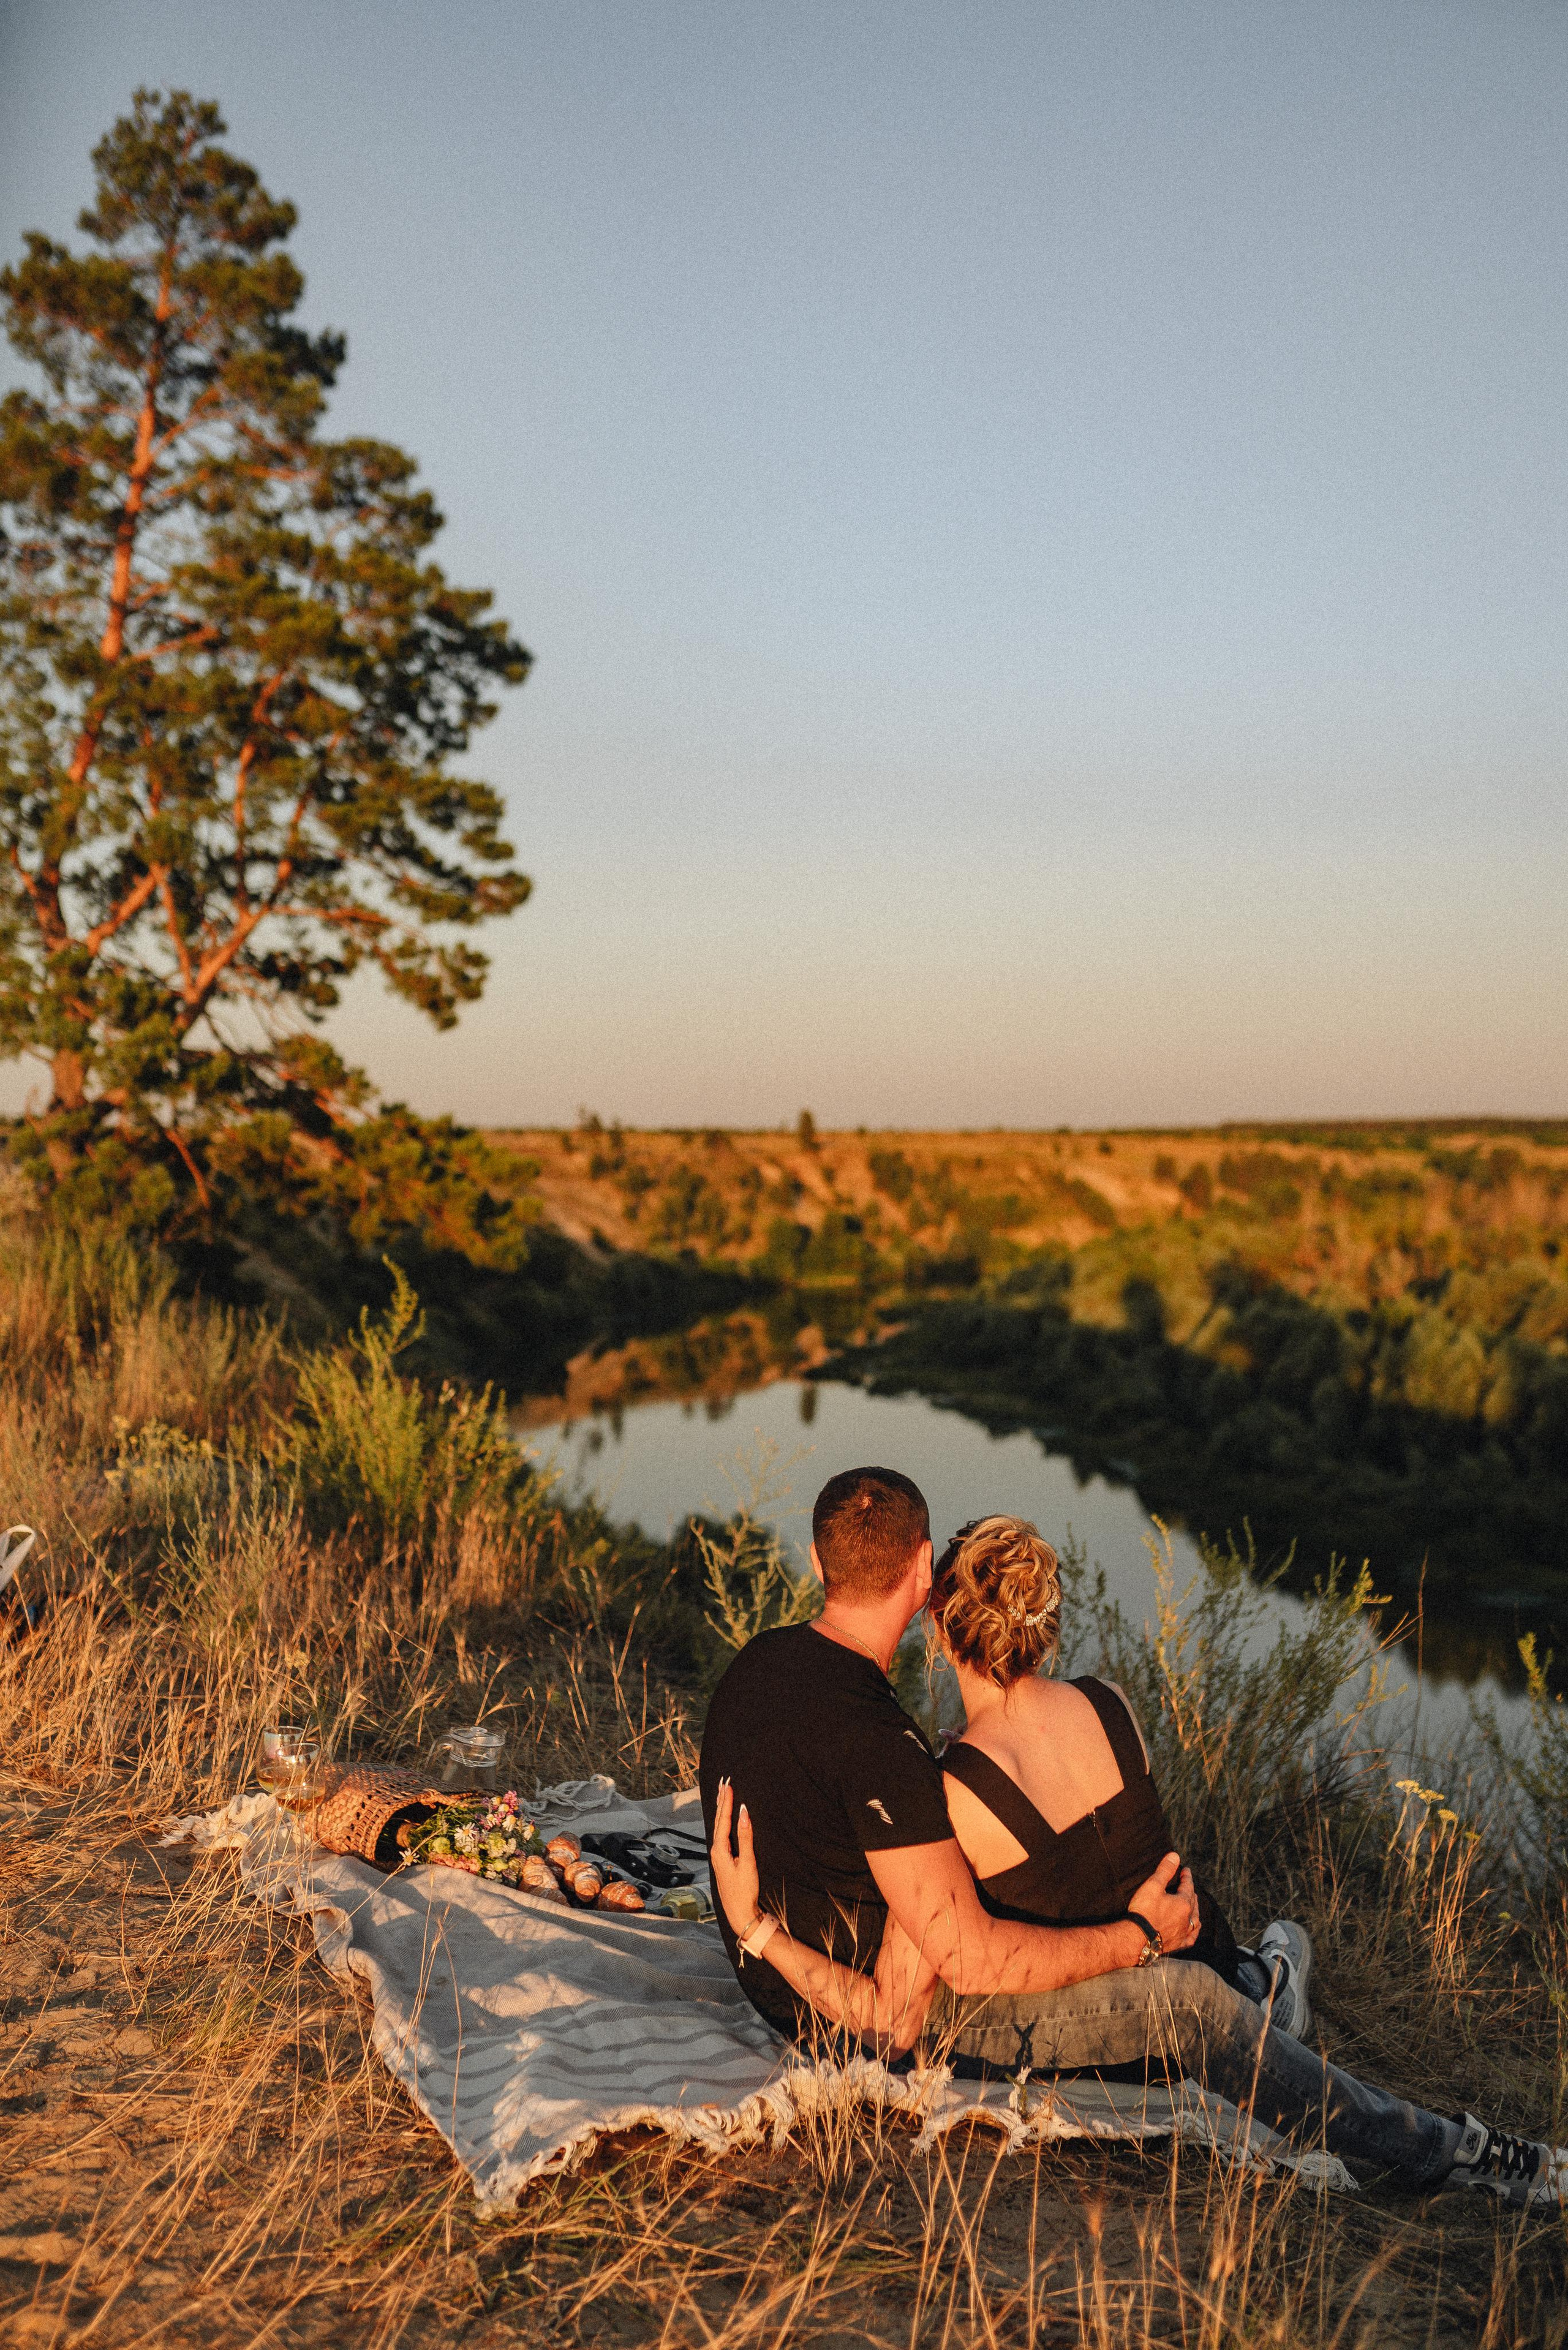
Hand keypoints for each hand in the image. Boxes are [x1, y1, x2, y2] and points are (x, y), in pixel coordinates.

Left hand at [710, 1777, 761, 1936]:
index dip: (726, 1801)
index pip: (723, 1819)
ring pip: (718, 1826)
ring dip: (721, 1809)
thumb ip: (745, 1836)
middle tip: (723, 1782)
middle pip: (717, 1820)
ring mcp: (718, 1856)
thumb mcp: (747, 1862)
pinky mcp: (723, 1860)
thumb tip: (743, 1812)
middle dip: (720, 1800)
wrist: (740, 1914)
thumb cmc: (744, 1890)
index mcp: (719, 1850)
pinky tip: (724, 1819)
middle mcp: (715, 1851)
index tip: (729, 1784)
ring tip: (722, 1794)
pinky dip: (723, 1821)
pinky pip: (721, 1834)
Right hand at [1130, 1851, 1199, 1953]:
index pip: (1188, 1886)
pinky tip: (1192, 1930)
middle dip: (1191, 1892)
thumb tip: (1175, 1856)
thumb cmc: (1144, 1911)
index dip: (1187, 1877)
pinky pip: (1190, 1938)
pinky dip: (1193, 1932)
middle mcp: (1187, 1919)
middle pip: (1193, 1903)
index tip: (1186, 1870)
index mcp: (1183, 1904)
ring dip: (1195, 1911)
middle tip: (1188, 1886)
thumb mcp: (1153, 1885)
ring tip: (1193, 1906)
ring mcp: (1183, 1933)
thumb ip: (1165, 1870)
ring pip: (1195, 1921)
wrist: (1136, 1939)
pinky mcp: (1177, 1945)